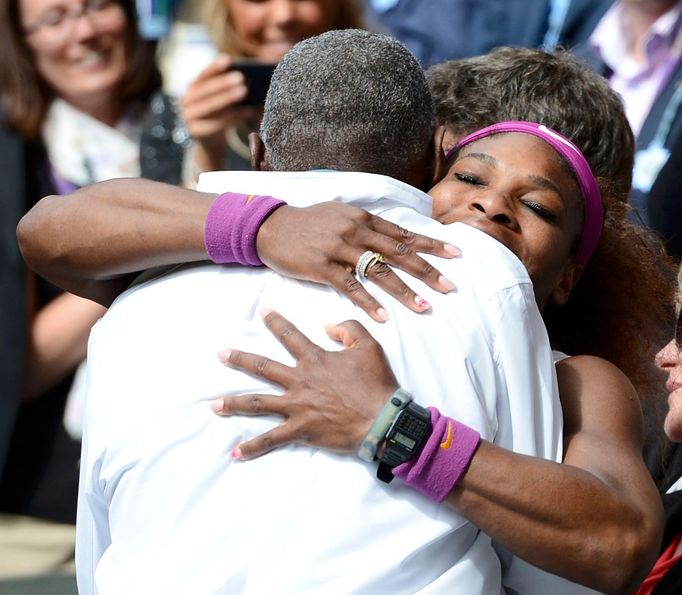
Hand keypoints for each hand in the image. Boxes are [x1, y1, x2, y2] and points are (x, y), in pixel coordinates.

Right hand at [181, 55, 260, 169]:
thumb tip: (250, 80)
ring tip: (244, 91)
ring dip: (228, 98)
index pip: (203, 75)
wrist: (210, 143)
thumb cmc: (220, 116)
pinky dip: (232, 116)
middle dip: (224, 83)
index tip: (228, 59)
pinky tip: (246, 111)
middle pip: (205, 90)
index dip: (215, 67)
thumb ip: (228, 89)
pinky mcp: (195, 132)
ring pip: (210, 107)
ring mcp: (188, 117)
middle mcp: (185, 101)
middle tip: (241, 77)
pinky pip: (215, 123)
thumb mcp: (222, 101)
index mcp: (191, 89)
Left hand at [212, 310, 398, 459]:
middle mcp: (299, 381)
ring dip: (234, 403)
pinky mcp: (300, 430)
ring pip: (258, 403)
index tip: (262, 313)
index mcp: (314, 359)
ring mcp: (297, 406)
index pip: (290, 336)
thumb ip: (347, 329)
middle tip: (221, 355)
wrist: (382, 419)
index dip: (276, 322)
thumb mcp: (369, 345)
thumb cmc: (376, 383)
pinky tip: (235, 454)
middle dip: (240, 360)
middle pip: (263, 368)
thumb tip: (327, 326)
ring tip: (214, 405)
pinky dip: (253, 447)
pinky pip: (272, 439)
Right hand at [256, 202, 459, 322]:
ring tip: (424, 307)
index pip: (404, 233)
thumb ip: (366, 223)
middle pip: (399, 253)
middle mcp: (356, 231)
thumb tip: (391, 235)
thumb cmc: (308, 222)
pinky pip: (351, 287)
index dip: (431, 244)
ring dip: (404, 291)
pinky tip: (383, 317)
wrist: (271, 226)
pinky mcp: (322, 267)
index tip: (455, 254)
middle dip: (427, 270)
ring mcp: (340, 249)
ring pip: (379, 272)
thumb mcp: (340, 214)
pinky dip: (368, 303)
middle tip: (450, 287)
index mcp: (364, 218)